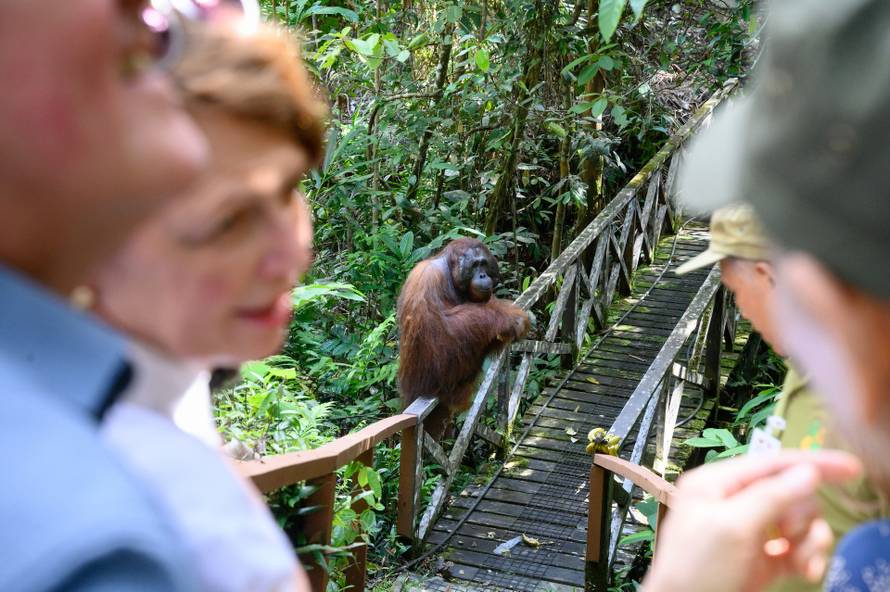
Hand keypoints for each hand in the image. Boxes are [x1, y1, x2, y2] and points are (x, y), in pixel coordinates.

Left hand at [643, 451, 860, 591]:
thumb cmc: (696, 569)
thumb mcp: (732, 527)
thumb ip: (770, 496)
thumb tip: (807, 471)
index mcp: (716, 483)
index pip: (771, 463)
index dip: (813, 463)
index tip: (850, 468)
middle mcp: (732, 502)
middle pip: (789, 492)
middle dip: (803, 516)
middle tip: (794, 537)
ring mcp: (747, 531)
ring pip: (796, 521)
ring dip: (809, 541)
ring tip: (803, 563)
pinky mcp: (761, 559)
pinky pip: (795, 547)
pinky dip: (806, 557)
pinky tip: (805, 572)